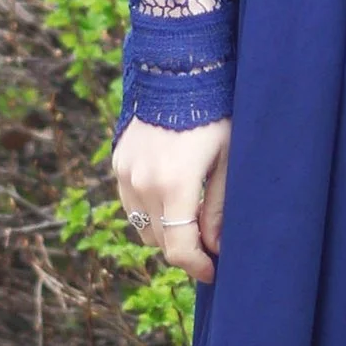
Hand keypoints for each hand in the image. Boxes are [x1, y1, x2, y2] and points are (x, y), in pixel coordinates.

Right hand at [113, 115, 230, 285]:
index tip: (213, 271)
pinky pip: (132, 203)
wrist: (179, 73)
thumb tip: (216, 247)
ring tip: (192, 219)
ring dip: (166, 231)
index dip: (197, 267)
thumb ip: (218, 208)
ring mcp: (126, 172)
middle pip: (160, 241)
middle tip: (210, 245)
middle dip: (185, 249)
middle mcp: (142, 182)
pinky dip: (150, 211)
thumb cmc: (215, 116)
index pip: (178, 248)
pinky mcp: (118, 163)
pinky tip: (172, 197)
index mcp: (174, 184)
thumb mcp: (227, 162)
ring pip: (142, 225)